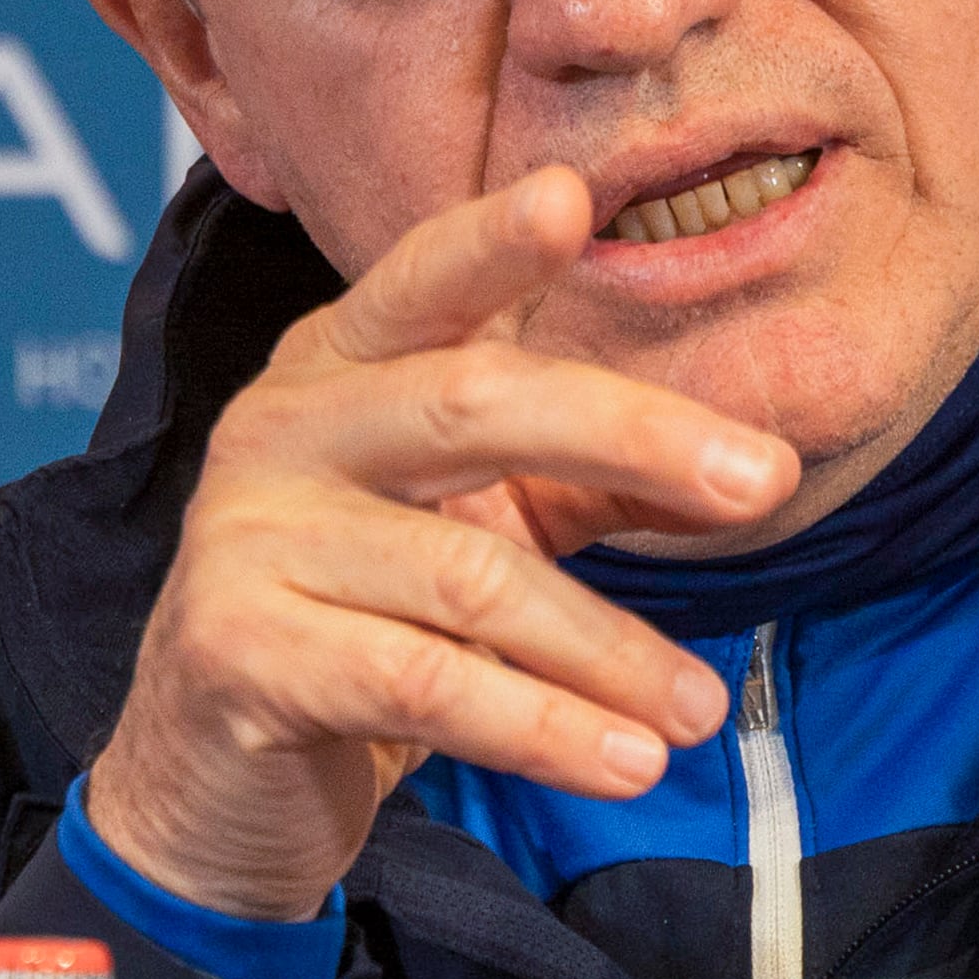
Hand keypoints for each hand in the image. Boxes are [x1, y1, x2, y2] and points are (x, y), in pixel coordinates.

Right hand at [84, 167, 799, 921]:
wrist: (215, 781)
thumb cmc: (364, 625)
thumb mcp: (477, 528)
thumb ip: (588, 479)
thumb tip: (753, 466)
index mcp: (338, 368)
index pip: (423, 285)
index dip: (490, 241)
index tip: (570, 197)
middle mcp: (281, 428)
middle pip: (469, 403)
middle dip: (631, 433)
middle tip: (764, 481)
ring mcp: (248, 538)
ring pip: (468, 576)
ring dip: (607, 649)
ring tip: (696, 711)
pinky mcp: (239, 653)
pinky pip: (423, 685)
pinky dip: (543, 729)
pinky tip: (624, 763)